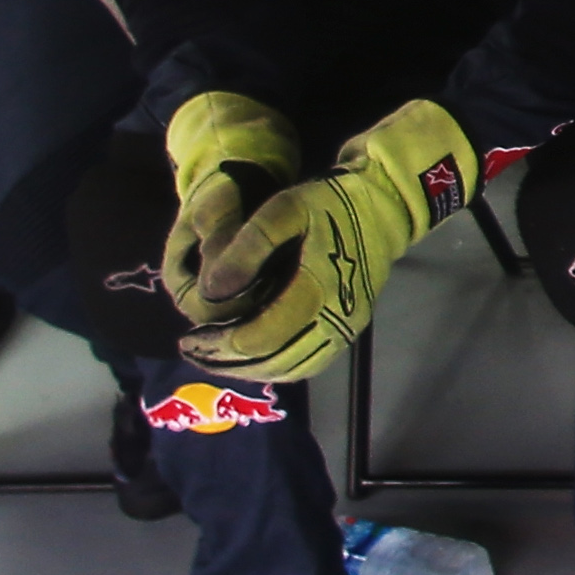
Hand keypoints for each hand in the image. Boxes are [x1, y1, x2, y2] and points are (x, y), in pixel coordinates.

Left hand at [182, 100, 477, 384]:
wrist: (384, 207)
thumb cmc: (330, 203)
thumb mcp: (283, 209)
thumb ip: (246, 249)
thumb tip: (211, 293)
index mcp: (317, 292)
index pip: (260, 338)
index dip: (221, 345)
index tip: (189, 338)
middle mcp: (335, 320)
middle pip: (273, 361)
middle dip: (227, 362)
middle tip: (192, 350)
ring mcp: (346, 330)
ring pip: (291, 369)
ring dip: (249, 370)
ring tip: (214, 357)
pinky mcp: (349, 330)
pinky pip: (308, 364)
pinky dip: (275, 367)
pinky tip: (250, 357)